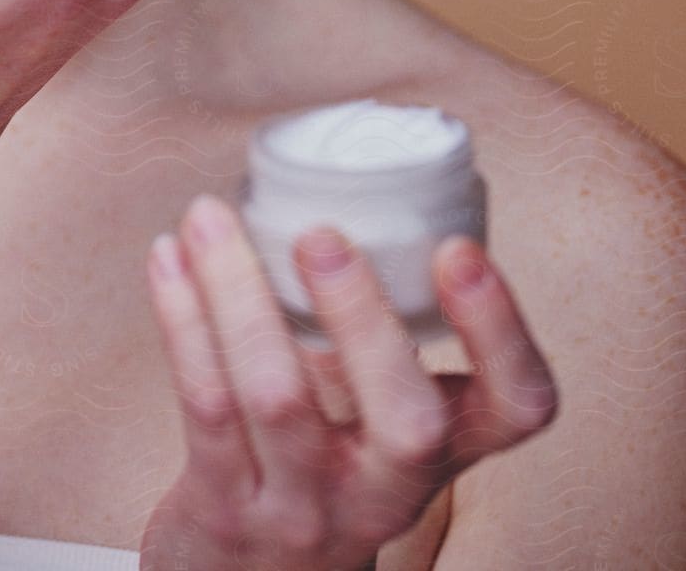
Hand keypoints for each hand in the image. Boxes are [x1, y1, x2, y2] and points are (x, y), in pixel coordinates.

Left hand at [140, 196, 558, 570]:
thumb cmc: (321, 464)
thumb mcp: (375, 415)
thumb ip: (380, 326)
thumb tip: (351, 174)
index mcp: (443, 451)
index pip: (518, 408)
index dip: (502, 333)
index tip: (457, 248)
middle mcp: (384, 490)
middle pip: (406, 421)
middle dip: (365, 317)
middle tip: (322, 234)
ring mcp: (305, 507)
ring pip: (279, 399)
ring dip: (238, 292)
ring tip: (210, 214)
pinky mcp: (225, 509)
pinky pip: (204, 404)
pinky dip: (182, 317)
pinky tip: (168, 257)